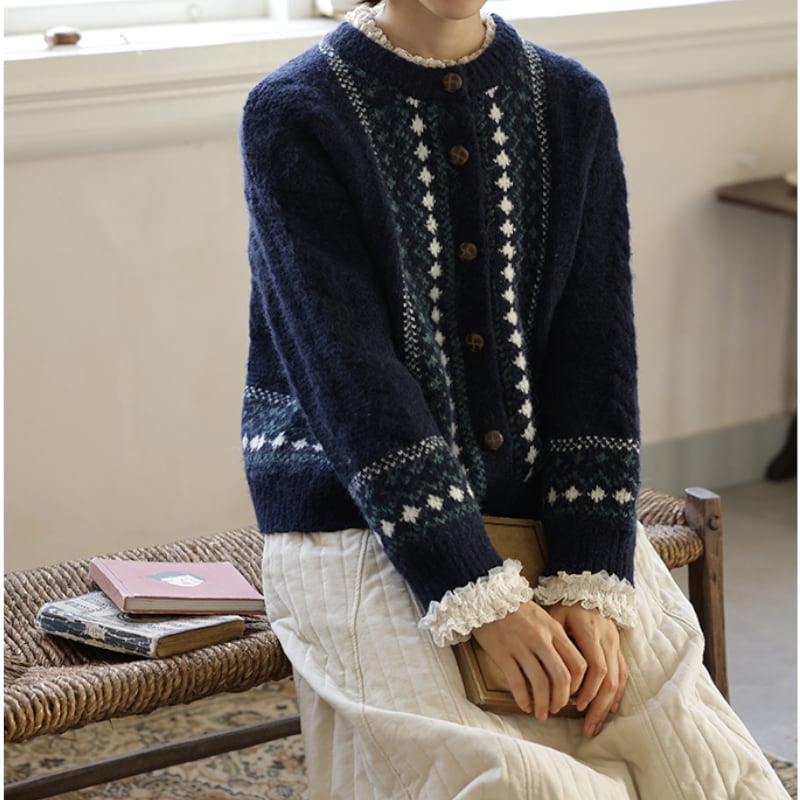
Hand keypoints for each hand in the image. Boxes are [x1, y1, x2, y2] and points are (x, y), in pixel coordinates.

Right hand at [471, 601, 586, 719]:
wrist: (487, 596)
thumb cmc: (517, 610)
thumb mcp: (543, 618)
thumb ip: (556, 639)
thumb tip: (567, 669)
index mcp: (554, 630)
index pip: (577, 664)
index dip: (578, 685)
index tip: (572, 694)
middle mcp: (540, 639)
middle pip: (561, 677)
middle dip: (561, 699)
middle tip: (557, 708)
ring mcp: (520, 646)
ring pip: (539, 683)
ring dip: (543, 703)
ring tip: (541, 712)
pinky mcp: (502, 653)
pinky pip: (516, 682)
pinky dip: (522, 698)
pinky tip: (524, 705)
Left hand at [545, 603, 627, 736]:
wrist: (588, 585)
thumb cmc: (565, 603)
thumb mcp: (555, 615)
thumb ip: (555, 640)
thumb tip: (551, 671)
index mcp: (590, 630)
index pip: (595, 666)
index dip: (588, 689)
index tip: (574, 705)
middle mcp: (607, 639)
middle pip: (610, 679)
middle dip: (599, 706)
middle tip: (587, 728)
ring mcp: (615, 643)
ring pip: (618, 680)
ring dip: (608, 705)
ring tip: (596, 725)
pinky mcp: (619, 647)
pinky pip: (623, 674)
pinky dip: (617, 694)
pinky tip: (609, 709)